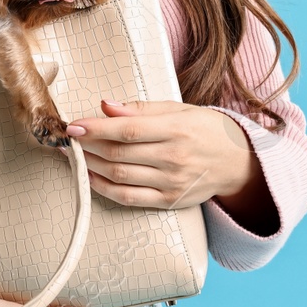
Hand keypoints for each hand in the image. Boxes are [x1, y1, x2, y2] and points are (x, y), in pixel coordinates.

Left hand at [63, 98, 256, 209]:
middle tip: (68, 139)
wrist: (238, 162)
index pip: (128, 130)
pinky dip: (104, 188)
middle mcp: (174, 158)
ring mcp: (171, 182)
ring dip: (90, 165)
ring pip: (119, 175)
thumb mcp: (179, 109)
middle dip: (87, 146)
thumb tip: (105, 105)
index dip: (96, 128)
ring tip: (75, 155)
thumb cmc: (206, 129)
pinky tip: (90, 176)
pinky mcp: (169, 201)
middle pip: (119, 153)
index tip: (73, 125)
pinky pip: (129, 197)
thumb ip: (141, 108)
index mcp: (176, 129)